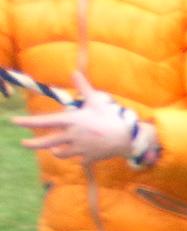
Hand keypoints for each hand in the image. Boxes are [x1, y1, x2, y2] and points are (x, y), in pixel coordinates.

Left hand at [16, 72, 138, 162]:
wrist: (127, 138)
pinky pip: (78, 159)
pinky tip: (77, 154)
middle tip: (22, 143)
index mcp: (72, 121)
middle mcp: (72, 135)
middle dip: (32, 143)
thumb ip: (83, 88)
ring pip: (60, 153)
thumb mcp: (96, 101)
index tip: (15, 122)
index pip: (44, 121)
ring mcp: (80, 148)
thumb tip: (74, 71)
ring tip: (53, 150)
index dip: (28, 122)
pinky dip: (76, 157)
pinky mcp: (88, 158)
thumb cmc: (111, 117)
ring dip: (55, 151)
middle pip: (47, 142)